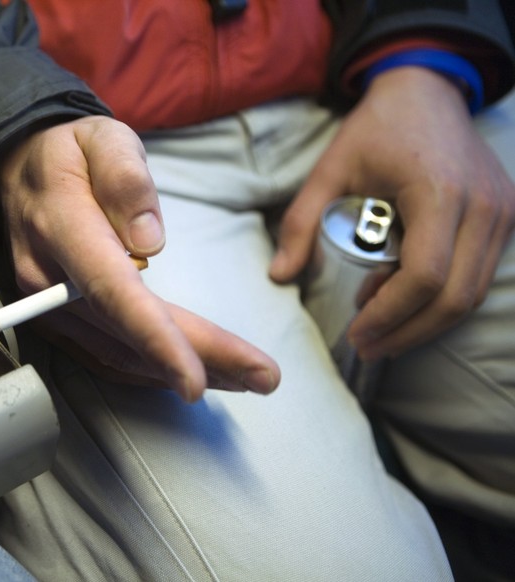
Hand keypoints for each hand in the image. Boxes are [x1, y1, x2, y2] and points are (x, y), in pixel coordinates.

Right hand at [0, 116, 279, 400]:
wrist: (19, 170)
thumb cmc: (71, 152)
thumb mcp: (103, 138)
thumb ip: (125, 179)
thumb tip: (150, 242)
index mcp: (61, 227)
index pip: (111, 291)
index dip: (156, 339)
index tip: (196, 379)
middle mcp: (47, 280)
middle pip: (126, 333)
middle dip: (198, 360)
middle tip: (263, 377)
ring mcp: (47, 306)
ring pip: (118, 353)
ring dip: (180, 370)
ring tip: (243, 377)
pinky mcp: (56, 319)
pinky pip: (105, 355)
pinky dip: (150, 370)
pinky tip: (189, 371)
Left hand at [270, 67, 514, 359]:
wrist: (426, 91)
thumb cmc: (376, 130)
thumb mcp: (329, 171)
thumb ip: (302, 223)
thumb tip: (278, 275)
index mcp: (438, 192)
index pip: (425, 276)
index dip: (389, 315)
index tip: (356, 333)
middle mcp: (482, 206)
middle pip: (455, 297)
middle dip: (408, 331)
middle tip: (367, 345)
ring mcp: (501, 212)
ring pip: (471, 293)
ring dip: (424, 320)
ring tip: (377, 324)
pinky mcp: (505, 217)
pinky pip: (477, 275)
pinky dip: (440, 298)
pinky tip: (398, 296)